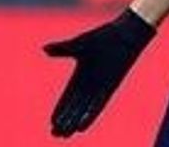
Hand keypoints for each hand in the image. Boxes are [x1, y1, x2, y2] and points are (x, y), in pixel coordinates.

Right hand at [43, 9, 154, 136]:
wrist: (125, 34)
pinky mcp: (111, 86)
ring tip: (65, 134)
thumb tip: (44, 49)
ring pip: (85, 108)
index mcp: (81, 75)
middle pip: (75, 106)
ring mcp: (100, 86)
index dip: (60, 109)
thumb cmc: (103, 37)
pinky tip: (82, 126)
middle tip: (55, 134)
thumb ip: (62, 49)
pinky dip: (90, 115)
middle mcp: (90, 84)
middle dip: (66, 119)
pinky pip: (99, 104)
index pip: (68, 97)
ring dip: (75, 121)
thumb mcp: (79, 44)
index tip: (52, 122)